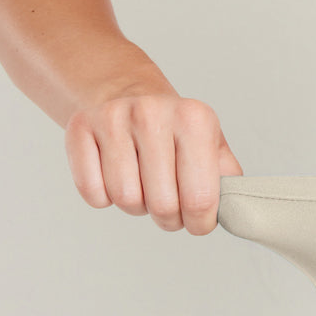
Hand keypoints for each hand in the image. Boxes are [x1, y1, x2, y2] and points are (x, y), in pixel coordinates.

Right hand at [64, 91, 242, 235]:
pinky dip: (104, 197)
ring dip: (136, 206)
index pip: (200, 197)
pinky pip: (92, 192)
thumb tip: (237, 211)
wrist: (126, 92)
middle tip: (170, 206)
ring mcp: (113, 118)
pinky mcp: (79, 128)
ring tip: (143, 185)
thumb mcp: (211, 144)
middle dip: (168, 218)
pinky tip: (115, 175)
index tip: (198, 222)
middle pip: (162, 205)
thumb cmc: (173, 128)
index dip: (200, 223)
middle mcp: (153, 113)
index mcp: (194, 118)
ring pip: (126, 200)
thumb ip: (228, 179)